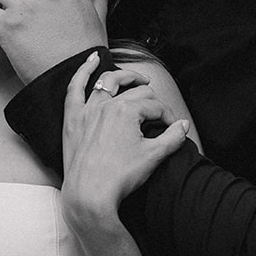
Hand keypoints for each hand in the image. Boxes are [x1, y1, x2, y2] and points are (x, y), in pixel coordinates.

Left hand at [61, 54, 190, 222]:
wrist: (89, 195)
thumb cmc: (119, 177)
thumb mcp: (153, 156)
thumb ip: (172, 137)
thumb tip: (183, 126)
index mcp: (127, 110)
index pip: (155, 106)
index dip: (167, 116)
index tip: (172, 129)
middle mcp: (106, 105)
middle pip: (136, 93)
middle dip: (152, 101)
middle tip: (159, 114)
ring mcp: (87, 110)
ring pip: (108, 82)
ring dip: (125, 77)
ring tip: (137, 80)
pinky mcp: (72, 119)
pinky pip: (75, 87)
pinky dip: (83, 71)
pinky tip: (92, 60)